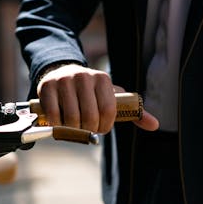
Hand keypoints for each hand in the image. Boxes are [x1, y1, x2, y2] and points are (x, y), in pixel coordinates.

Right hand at [37, 64, 158, 133]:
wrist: (61, 73)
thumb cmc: (91, 92)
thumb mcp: (111, 97)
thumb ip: (133, 112)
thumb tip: (155, 125)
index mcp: (103, 79)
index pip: (108, 111)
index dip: (104, 126)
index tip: (101, 128)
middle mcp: (84, 76)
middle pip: (89, 117)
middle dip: (89, 130)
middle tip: (86, 129)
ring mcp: (64, 81)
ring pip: (71, 118)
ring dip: (73, 129)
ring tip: (74, 126)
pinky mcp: (47, 87)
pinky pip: (54, 115)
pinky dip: (57, 125)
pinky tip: (60, 122)